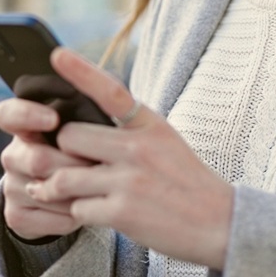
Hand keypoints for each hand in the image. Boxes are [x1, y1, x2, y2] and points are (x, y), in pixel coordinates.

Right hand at [0, 93, 95, 241]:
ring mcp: (11, 187)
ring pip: (48, 192)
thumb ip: (83, 116)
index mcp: (23, 127)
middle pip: (38, 159)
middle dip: (75, 165)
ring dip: (80, 192)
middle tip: (100, 165)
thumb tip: (105, 100)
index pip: (9, 114)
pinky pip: (53, 219)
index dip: (27, 115)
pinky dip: (76, 216)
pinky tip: (85, 206)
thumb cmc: (79, 152)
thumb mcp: (78, 130)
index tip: (53, 119)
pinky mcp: (16, 215)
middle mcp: (13, 156)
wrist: (63, 195)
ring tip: (98, 187)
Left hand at [32, 48, 234, 269]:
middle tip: (69, 163)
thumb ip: (129, 129)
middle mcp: (138, 148)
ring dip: (58, 187)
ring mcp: (129, 180)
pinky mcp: (122, 212)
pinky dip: (79, 212)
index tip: (57, 54)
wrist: (218, 222)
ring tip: (64, 191)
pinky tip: (95, 212)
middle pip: (69, 137)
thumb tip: (83, 126)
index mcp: (149, 124)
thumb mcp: (165, 140)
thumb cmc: (185, 181)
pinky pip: (77, 208)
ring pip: (64, 176)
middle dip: (62, 153)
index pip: (110, 91)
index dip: (81, 71)